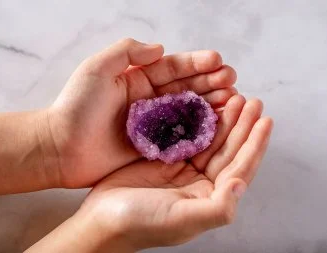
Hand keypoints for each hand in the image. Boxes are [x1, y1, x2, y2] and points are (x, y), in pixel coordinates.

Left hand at [46, 38, 237, 187]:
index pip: (172, 67)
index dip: (196, 63)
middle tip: (231, 81)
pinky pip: (181, 135)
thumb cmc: (76, 107)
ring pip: (188, 111)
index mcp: (137, 80)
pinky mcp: (153, 146)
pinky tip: (217, 124)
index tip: (218, 61)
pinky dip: (200, 130)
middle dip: (210, 82)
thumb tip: (160, 48)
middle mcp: (148, 100)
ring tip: (231, 99)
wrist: (61, 148)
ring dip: (210, 104)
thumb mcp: (97, 68)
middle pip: (185, 88)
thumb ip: (128, 52)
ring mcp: (153, 124)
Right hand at [76, 96, 272, 249]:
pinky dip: (197, 119)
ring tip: (232, 97)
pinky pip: (187, 134)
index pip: (239, 169)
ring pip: (209, 140)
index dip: (254, 145)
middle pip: (228, 150)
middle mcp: (201, 183)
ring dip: (223, 119)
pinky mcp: (166, 157)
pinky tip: (203, 105)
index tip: (265, 120)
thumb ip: (217, 208)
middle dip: (241, 125)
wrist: (102, 218)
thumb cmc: (141, 223)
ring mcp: (183, 168)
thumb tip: (241, 185)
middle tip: (250, 100)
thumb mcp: (181, 219)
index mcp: (210, 199)